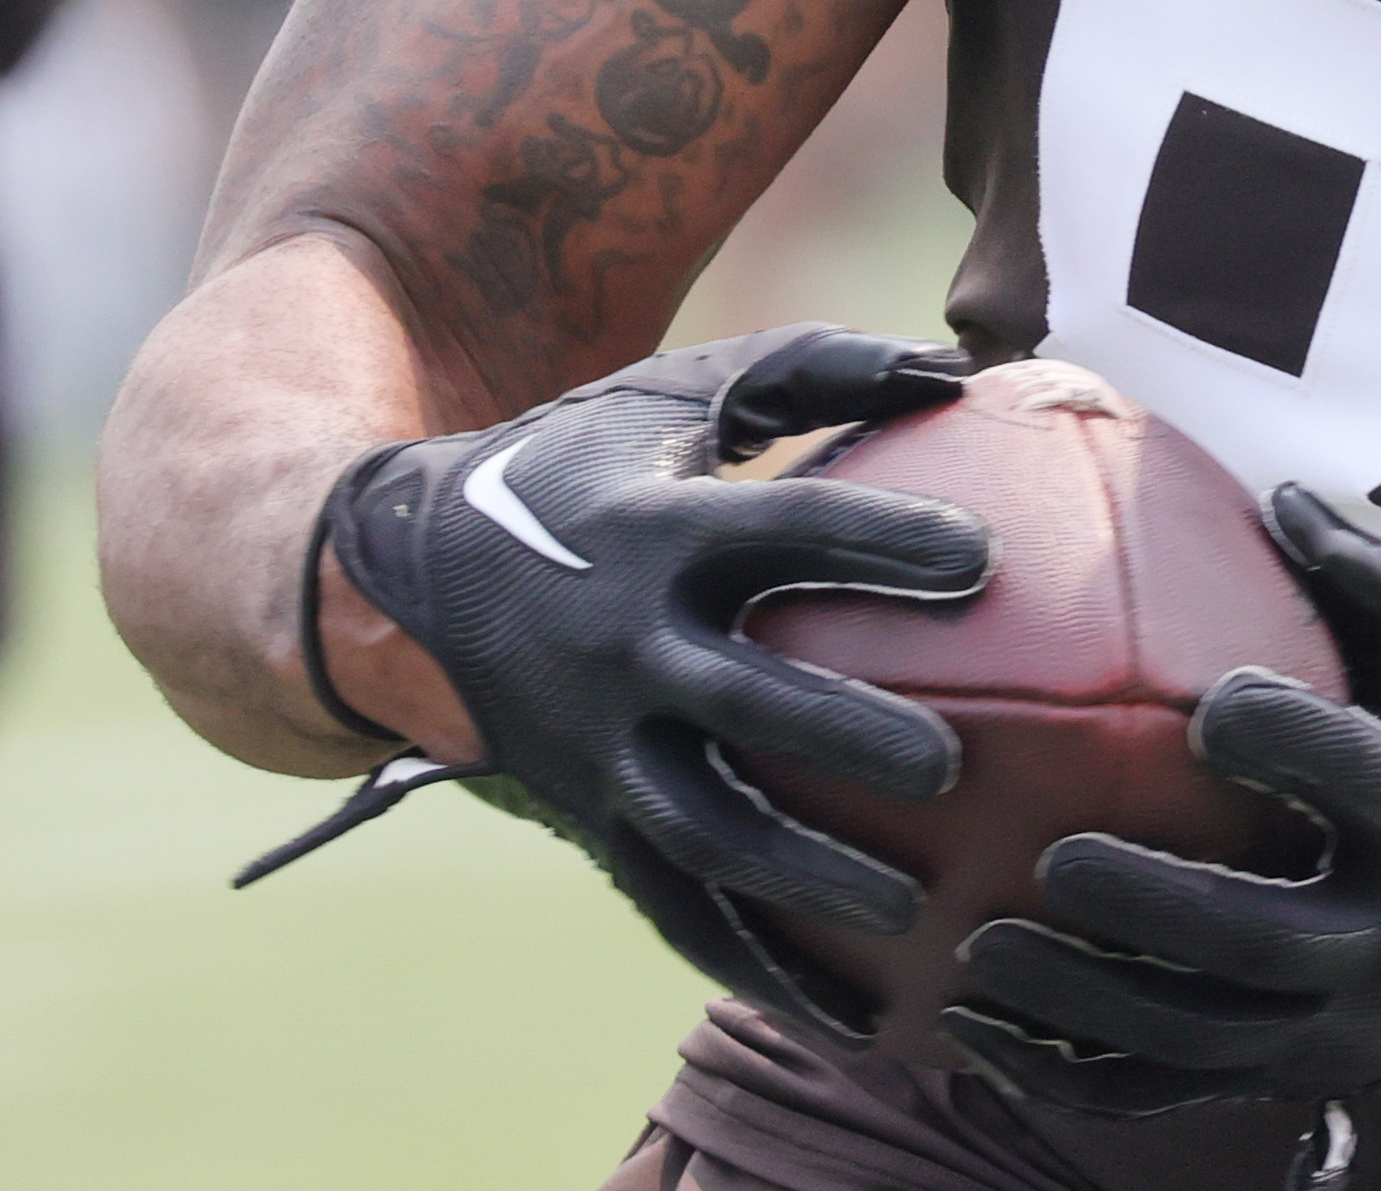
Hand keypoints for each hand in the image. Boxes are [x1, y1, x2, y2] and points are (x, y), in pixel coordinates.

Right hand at [307, 325, 992, 1033]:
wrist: (398, 577)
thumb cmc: (581, 466)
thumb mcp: (675, 392)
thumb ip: (813, 369)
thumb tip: (957, 365)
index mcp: (654, 532)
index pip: (782, 532)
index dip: (879, 541)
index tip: (982, 559)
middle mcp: (620, 647)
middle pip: (739, 702)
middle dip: (838, 736)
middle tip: (946, 765)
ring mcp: (599, 746)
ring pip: (702, 831)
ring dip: (802, 878)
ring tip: (911, 912)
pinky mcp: (589, 818)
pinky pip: (677, 909)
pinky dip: (760, 967)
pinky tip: (857, 1014)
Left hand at [944, 485, 1380, 1114]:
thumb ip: (1375, 596)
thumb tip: (1280, 498)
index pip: (1375, 790)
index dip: (1300, 749)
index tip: (1211, 706)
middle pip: (1268, 942)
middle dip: (1160, 908)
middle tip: (1058, 858)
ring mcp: (1338, 1030)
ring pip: (1200, 1036)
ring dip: (1086, 1002)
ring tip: (983, 947)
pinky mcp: (1282, 1078)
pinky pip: (1163, 1094)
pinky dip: (1066, 1074)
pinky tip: (975, 1030)